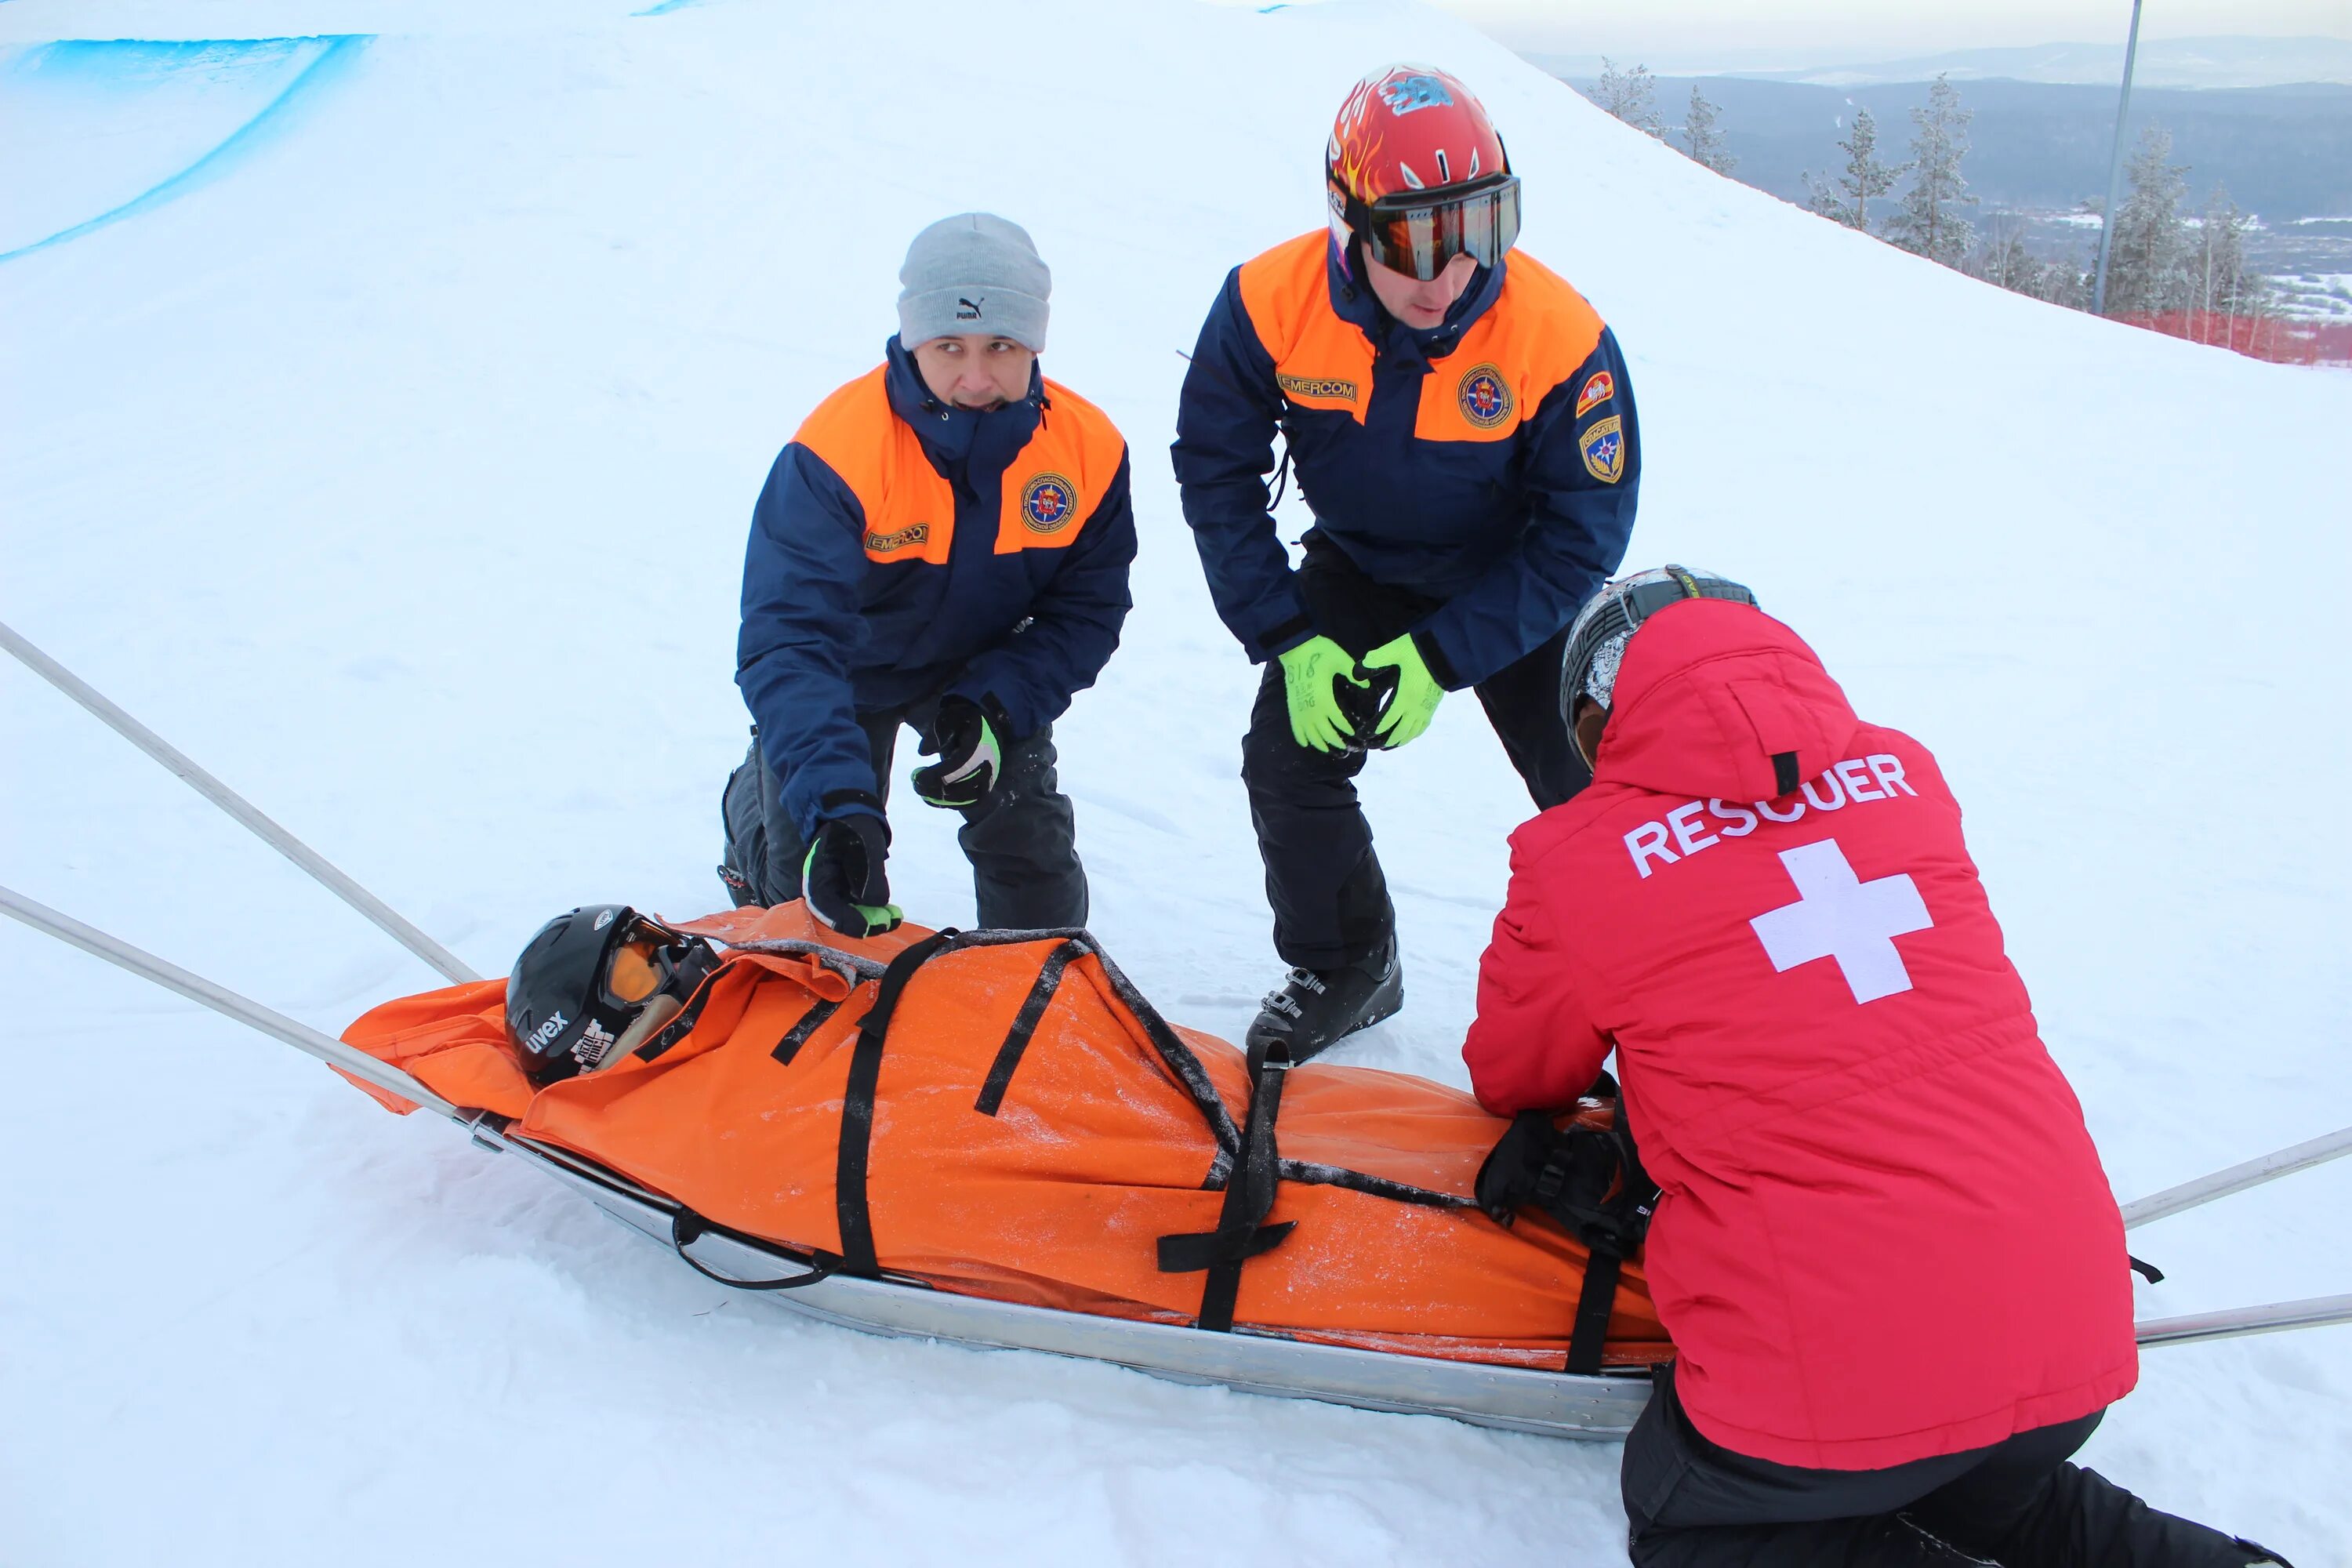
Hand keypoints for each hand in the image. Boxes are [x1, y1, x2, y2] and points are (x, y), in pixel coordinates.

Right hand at [800, 815, 902, 936]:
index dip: (847, 921)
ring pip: (851, 915)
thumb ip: (870, 875)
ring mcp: (836, 893)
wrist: (853, 817)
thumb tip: (876, 904)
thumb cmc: (854, 829)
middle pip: (838, 917)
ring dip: (872, 920)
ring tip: (895, 918)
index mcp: (817, 878)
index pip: (826, 908)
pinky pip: (860, 909)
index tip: (868, 927)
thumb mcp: (865, 847)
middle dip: (864, 924)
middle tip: (889, 922)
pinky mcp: (849, 893)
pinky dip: (875, 913)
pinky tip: (892, 913)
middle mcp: (824, 890)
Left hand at [910, 698, 1001, 808]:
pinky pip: (971, 801)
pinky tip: (933, 799)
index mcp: (979, 743)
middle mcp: (988, 763)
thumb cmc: (961, 721)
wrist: (982, 725)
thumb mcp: (948, 718)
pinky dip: (951, 804)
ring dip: (941, 798)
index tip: (917, 776)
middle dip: (935, 788)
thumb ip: (935, 733)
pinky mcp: (986, 786)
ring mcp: (989, 777)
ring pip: (967, 797)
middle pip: (962, 784)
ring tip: (922, 792)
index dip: (937, 774)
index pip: (959, 765)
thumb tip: (923, 753)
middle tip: (915, 784)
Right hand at [1276, 635, 1368, 751]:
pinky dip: (1304, 739)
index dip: (1350, 732)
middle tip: (1350, 750)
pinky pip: (1297, 731)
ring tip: (1334, 751)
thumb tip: (1369, 688)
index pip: (1341, 724)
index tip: (1360, 737)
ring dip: (1323, 746)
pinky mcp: (1292, 709)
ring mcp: (1300, 712)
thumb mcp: (1342, 661)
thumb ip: (1355, 677)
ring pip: (1312, 737)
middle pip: (1327, 735)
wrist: (1294, 648)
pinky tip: (1309, 744)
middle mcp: (1312, 711)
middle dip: (1339, 744)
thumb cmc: (1320, 653)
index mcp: (1326, 702)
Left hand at [1363, 633, 1443, 747]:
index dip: (1372, 731)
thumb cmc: (1418, 652)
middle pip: (1397, 733)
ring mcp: (1425, 710)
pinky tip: (1406, 736)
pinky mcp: (1433, 708)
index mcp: (1403, 698)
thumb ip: (1374, 661)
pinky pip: (1422, 728)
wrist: (1446, 653)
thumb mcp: (1394, 652)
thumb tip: (1356, 673)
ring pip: (1410, 734)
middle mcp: (1414, 709)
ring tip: (1385, 746)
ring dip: (1397, 742)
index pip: (1385, 721)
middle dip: (1382, 741)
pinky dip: (1412, 736)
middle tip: (1369, 745)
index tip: (1361, 735)